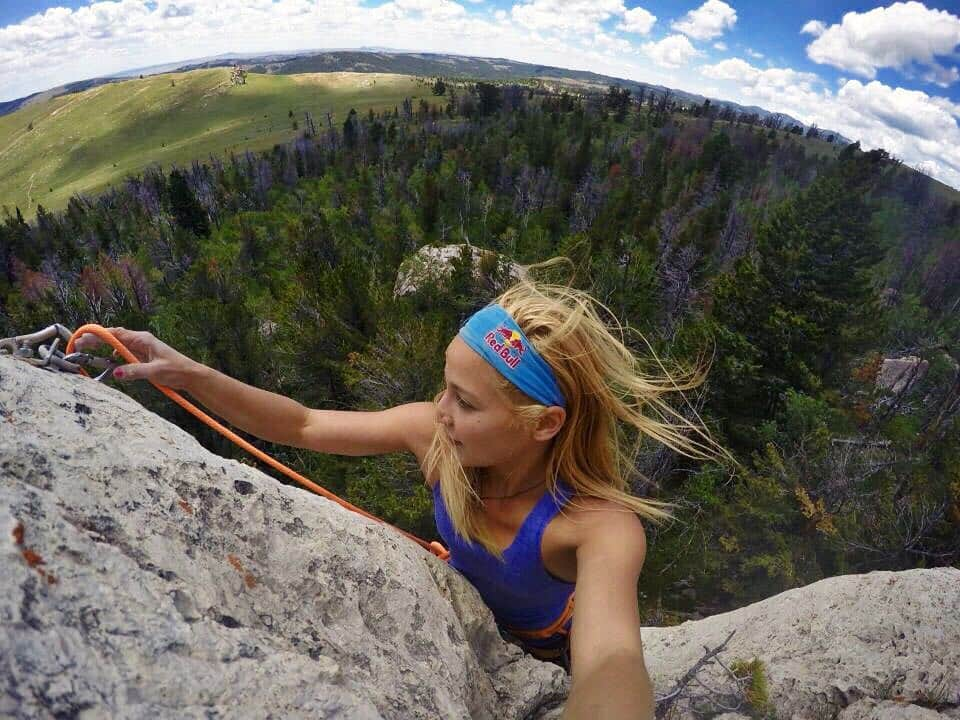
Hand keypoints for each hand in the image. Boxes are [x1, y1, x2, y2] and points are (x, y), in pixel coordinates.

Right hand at [73, 327, 198, 388]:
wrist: (190, 376)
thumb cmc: (176, 370)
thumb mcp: (155, 371)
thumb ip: (135, 371)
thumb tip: (117, 373)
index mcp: (142, 339)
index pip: (115, 333)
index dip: (97, 334)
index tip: (82, 338)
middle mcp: (140, 341)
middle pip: (113, 337)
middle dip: (95, 340)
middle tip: (77, 346)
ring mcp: (140, 350)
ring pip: (117, 346)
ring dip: (102, 349)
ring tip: (86, 354)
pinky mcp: (142, 358)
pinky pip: (123, 356)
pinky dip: (113, 358)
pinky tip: (108, 365)